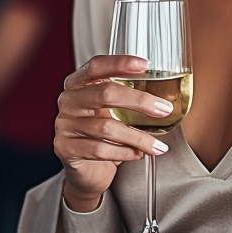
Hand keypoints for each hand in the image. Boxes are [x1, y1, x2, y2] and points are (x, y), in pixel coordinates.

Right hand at [55, 54, 174, 210]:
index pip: (97, 66)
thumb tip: (167, 98)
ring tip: (157, 145)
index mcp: (78, 84)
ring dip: (138, 137)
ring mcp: (64, 125)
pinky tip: (139, 154)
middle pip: (105, 94)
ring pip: (107, 127)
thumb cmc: (103, 134)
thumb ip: (128, 99)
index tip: (145, 65)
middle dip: (140, 101)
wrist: (86, 169)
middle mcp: (69, 101)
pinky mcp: (66, 149)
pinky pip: (101, 150)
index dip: (120, 62)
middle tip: (164, 109)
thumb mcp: (113, 111)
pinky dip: (125, 153)